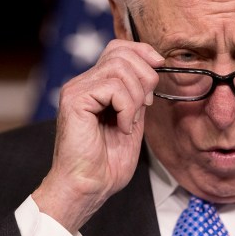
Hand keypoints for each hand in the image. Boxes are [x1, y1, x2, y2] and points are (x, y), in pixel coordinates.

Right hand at [32, 39, 163, 230]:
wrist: (89, 187)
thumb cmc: (107, 163)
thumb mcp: (132, 120)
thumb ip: (138, 94)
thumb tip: (153, 68)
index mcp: (95, 85)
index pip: (118, 48)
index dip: (143, 51)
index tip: (160, 67)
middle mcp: (82, 83)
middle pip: (122, 53)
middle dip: (145, 77)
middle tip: (143, 107)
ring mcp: (76, 90)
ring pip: (120, 68)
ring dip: (136, 97)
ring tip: (129, 122)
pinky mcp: (74, 100)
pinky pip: (112, 87)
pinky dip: (126, 108)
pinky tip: (121, 127)